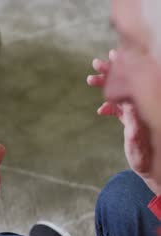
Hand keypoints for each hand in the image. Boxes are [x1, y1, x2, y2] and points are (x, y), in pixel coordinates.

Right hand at [87, 50, 151, 176]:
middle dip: (111, 72)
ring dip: (108, 85)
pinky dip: (110, 106)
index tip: (111, 59)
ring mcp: (137, 112)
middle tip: (95, 64)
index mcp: (143, 111)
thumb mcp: (138, 151)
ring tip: (90, 79)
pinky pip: (120, 106)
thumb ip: (133, 135)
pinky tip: (100, 111)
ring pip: (122, 92)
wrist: (152, 170)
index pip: (133, 85)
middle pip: (127, 84)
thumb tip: (128, 117)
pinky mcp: (132, 119)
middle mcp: (142, 108)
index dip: (122, 70)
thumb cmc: (146, 161)